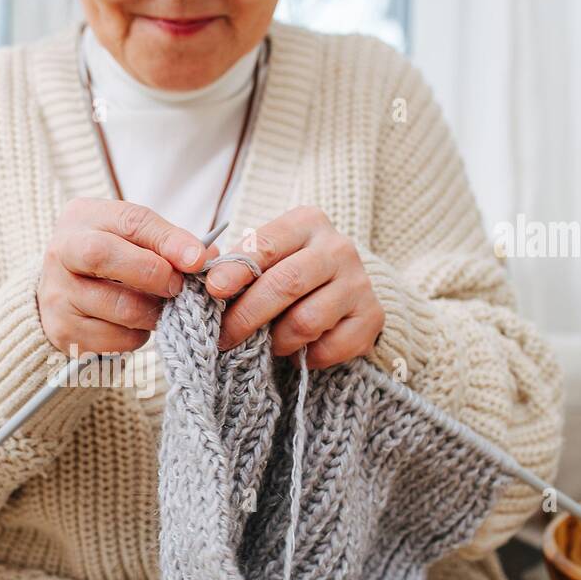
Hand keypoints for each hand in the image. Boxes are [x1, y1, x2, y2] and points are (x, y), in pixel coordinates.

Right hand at [38, 199, 210, 355]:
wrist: (64, 293)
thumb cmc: (110, 259)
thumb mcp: (131, 238)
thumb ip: (165, 243)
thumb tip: (206, 259)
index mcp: (83, 218)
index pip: (130, 221)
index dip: (168, 241)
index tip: (197, 259)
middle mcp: (61, 252)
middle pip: (103, 256)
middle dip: (152, 273)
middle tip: (178, 286)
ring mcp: (58, 294)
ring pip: (120, 306)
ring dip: (154, 311)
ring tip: (161, 307)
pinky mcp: (64, 331)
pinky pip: (118, 338)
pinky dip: (140, 334)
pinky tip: (137, 324)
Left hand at [208, 206, 383, 369]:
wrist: (344, 291)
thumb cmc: (289, 273)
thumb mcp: (265, 259)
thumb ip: (238, 266)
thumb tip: (207, 284)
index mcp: (307, 223)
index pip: (266, 245)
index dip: (237, 270)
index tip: (214, 290)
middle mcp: (338, 248)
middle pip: (286, 283)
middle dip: (248, 315)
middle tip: (225, 337)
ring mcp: (359, 283)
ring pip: (306, 321)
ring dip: (276, 341)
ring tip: (266, 344)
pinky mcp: (373, 318)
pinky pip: (328, 348)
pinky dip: (305, 356)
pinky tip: (299, 350)